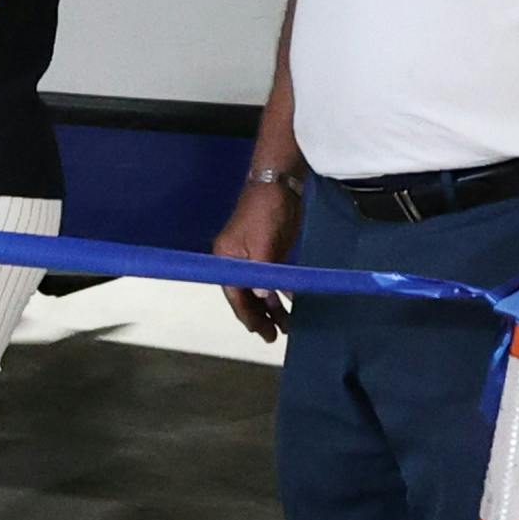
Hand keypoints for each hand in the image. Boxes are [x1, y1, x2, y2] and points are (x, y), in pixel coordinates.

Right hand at [211, 179, 302, 341]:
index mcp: (227, 260)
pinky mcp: (270, 254)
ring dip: (272, 307)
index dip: (247, 315)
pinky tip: (291, 304)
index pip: (234, 295)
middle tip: (275, 336)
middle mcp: (237, 263)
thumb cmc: (265, 210)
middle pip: (245, 296)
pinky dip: (280, 293)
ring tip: (287, 326)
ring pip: (260, 290)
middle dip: (259, 316)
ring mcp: (254, 258)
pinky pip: (273, 280)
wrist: (279, 183)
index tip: (260, 332)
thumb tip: (262, 297)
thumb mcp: (263, 241)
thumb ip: (263, 271)